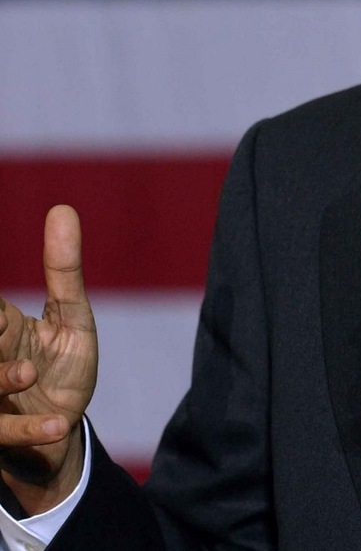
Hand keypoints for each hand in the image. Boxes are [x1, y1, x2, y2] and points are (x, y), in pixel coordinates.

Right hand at [0, 205, 97, 512]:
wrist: (61, 430)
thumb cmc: (60, 366)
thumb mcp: (70, 315)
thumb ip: (63, 269)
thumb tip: (62, 208)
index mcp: (0, 326)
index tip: (0, 309)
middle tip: (5, 332)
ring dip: (2, 380)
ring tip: (29, 372)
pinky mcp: (5, 435)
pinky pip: (9, 432)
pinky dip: (32, 428)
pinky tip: (59, 423)